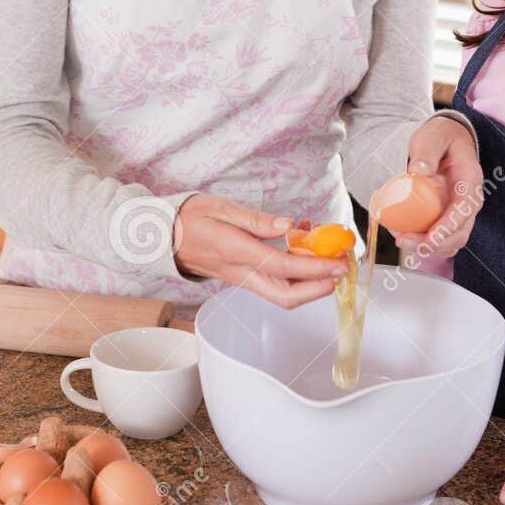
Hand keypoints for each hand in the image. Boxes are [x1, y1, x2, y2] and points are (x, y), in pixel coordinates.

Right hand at [173, 195, 345, 308]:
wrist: (163, 235)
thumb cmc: (190, 218)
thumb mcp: (222, 208)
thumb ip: (257, 220)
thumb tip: (290, 225)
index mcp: (235, 252)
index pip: (282, 266)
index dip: (314, 267)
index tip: (338, 263)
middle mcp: (241, 272)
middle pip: (286, 296)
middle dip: (318, 289)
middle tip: (340, 269)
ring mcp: (243, 278)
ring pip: (283, 293)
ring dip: (312, 281)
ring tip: (330, 256)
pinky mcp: (246, 277)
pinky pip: (276, 280)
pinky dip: (297, 269)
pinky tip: (305, 242)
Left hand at [392, 116, 483, 256]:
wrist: (447, 139)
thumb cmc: (442, 137)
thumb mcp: (433, 136)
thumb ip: (426, 151)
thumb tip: (419, 171)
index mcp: (470, 179)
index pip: (465, 208)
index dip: (449, 226)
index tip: (431, 237)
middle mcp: (468, 199)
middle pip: (459, 232)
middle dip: (434, 243)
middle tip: (404, 240)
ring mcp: (458, 211)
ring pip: (451, 241)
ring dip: (427, 247)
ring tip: (401, 240)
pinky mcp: (447, 216)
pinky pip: (439, 237)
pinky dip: (424, 242)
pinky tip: (403, 235)